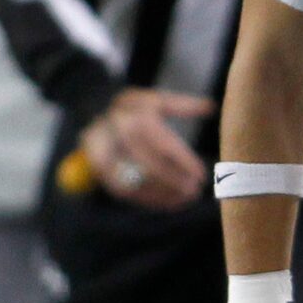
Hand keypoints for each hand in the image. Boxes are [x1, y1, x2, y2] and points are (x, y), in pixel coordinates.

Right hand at [78, 88, 212, 210]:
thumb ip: (182, 105)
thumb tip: (210, 107)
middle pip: (147, 162)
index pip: (162, 142)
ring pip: (133, 180)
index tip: (200, 174)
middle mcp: (115, 130)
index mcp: (132, 109)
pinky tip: (170, 202)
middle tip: (194, 190)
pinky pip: (124, 190)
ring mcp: (102, 151)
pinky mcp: (99, 170)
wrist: (92, 110)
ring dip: (162, 194)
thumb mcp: (155, 100)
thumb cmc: (135, 109)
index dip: (182, 160)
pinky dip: (149, 199)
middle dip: (173, 180)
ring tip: (185, 198)